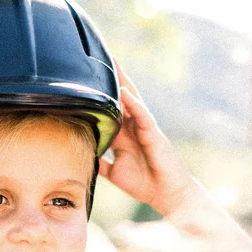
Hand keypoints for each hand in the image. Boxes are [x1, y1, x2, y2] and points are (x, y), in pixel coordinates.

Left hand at [102, 60, 198, 216]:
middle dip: (112, 78)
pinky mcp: (154, 135)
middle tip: (99, 56)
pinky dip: (133, 104)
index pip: (111, 108)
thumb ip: (101, 163)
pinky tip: (124, 93)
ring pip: (132, 100)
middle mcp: (135, 127)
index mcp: (125, 134)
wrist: (167, 195)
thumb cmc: (145, 182)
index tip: (88, 76)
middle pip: (121, 97)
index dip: (101, 93)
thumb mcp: (115, 172)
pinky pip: (143, 116)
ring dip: (122, 82)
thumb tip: (84, 156)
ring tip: (112, 63)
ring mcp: (145, 128)